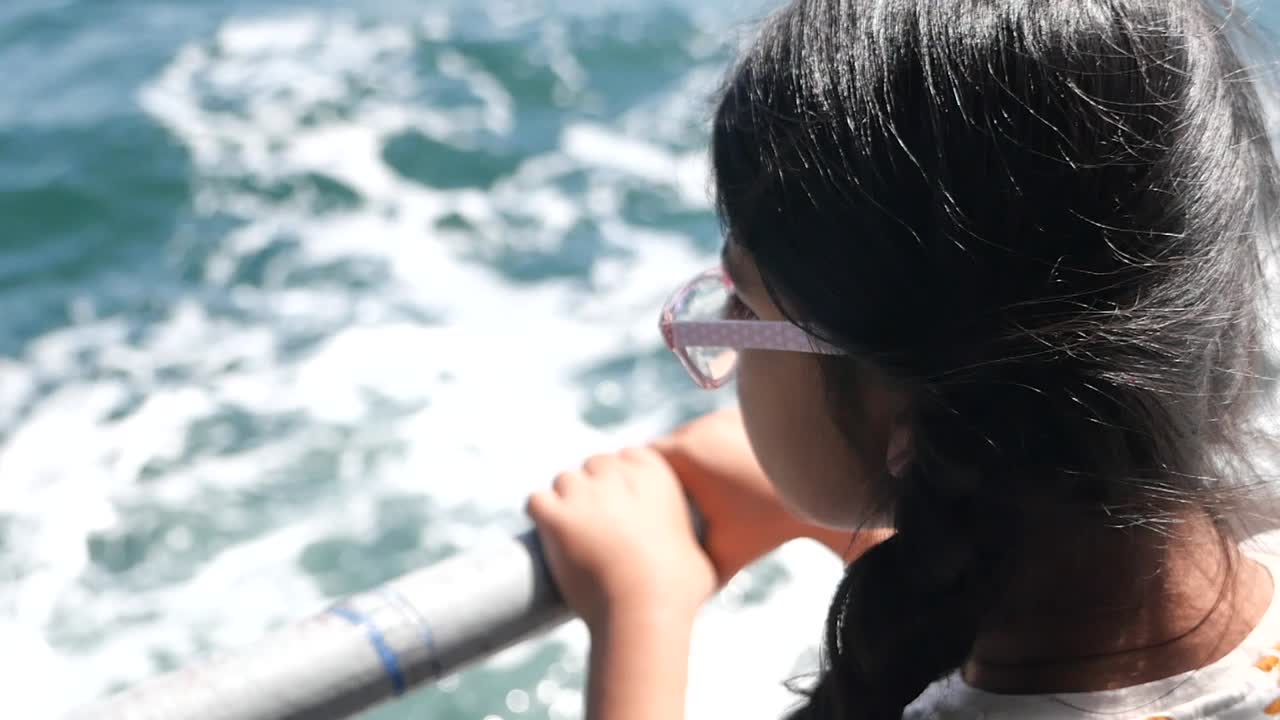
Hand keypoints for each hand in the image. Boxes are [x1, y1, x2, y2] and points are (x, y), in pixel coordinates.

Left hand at [527, 447, 715, 630]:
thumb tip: (700, 559)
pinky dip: (538, 515)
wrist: (644, 610)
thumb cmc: (678, 589)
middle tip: (594, 524)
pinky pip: (535, 501)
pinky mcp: (555, 514)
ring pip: (563, 481)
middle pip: (593, 467)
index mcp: (654, 472)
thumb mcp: (700, 554)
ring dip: (564, 502)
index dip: (621, 482)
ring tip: (568, 533)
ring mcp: (582, 491)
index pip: (626, 458)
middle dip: (592, 491)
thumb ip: (694, 543)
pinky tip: (543, 532)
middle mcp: (616, 473)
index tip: (621, 506)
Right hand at [652, 409, 889, 582]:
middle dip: (667, 473)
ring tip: (699, 485)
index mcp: (684, 455)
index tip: (652, 506)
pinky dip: (715, 447)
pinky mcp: (742, 414)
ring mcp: (721, 416)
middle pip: (666, 448)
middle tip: (672, 500)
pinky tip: (724, 470)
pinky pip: (715, 429)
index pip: (643, 462)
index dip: (644, 485)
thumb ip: (687, 567)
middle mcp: (699, 427)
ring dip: (691, 456)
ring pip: (691, 435)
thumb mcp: (721, 556)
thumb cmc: (768, 528)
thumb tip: (663, 590)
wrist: (819, 494)